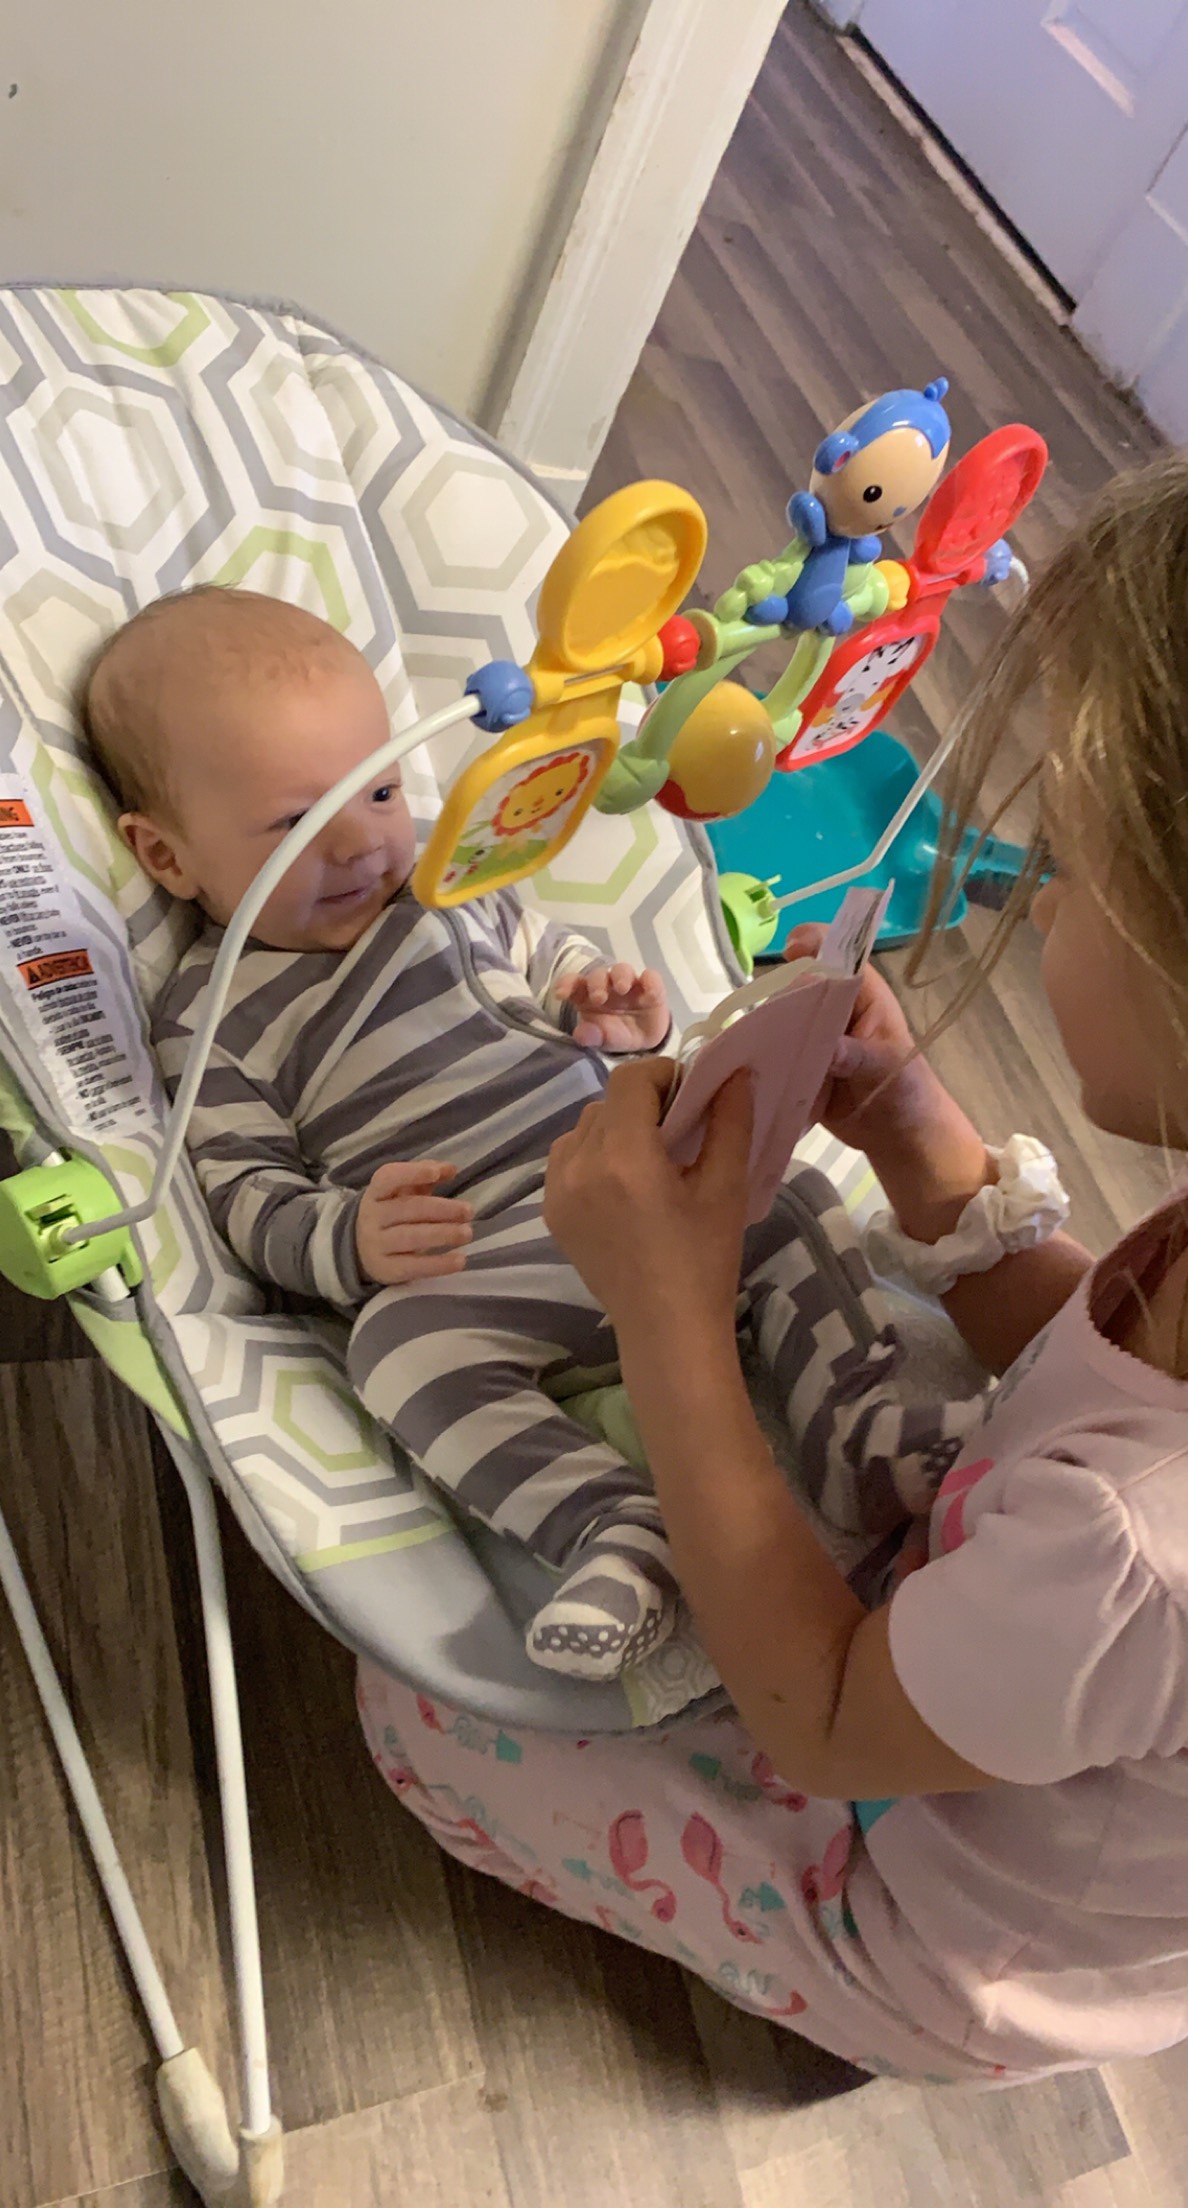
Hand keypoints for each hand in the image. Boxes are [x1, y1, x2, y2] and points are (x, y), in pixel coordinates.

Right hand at [357, 1160, 472, 1285]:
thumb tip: (451, 1169)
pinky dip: (439, 1264)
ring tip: (467, 1233)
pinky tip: (460, 1260)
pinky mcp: (387, 1270)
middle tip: (468, 1211)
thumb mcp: (402, 1192)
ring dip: (442, 1234)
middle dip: (441, 1209)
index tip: (435, 1174)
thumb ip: (426, 1177)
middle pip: (408, 1209)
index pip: (388, 1178)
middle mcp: (372, 1217)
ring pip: (411, 1237)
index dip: (411, 1173)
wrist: (360, 1250)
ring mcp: (377, 1245)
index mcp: (376, 1192)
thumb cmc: (391, 1214)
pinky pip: (414, 1266)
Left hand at [544, 1059, 751, 1338]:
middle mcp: (580, 1167)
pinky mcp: (550, 1211)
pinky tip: (623, 1181)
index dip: (663, 1075)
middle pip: (607, 1101)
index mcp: (625, 1159)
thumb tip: (734, 1071)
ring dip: (616, 1126)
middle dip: (644, 1103)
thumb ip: (730, 1120)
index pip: (630, 1081)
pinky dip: (593, 1153)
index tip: (692, 1095)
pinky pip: (567, 1157)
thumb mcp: (726, 1187)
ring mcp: (558, 1190)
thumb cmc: (705, 1260)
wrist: (665, 1328)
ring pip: (584, 1126)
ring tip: (650, 1157)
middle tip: (679, 1128)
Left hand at [555, 964, 669, 1051]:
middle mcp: (606, 985)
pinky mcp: (651, 986)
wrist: (644, 1040)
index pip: (574, 984)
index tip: (561, 994)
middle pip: (598, 975)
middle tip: (598, 998)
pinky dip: (650, 981)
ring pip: (622, 970)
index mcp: (587, 996)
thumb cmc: (616, 1034)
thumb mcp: (602, 1039)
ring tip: (622, 988)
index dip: (566, 984)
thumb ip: (591, 1036)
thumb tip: (580, 1035)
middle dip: (597, 983)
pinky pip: (651, 977)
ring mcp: (629, 983)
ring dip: (620, 976)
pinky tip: (649, 992)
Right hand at [784, 923, 991, 1241]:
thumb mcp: (887, 1069)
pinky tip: (747, 1067)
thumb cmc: (906, 1090)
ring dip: (766, 1032)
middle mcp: (833, 1008)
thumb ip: (858, 1056)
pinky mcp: (798, 1063)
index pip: (838, 955)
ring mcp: (813, 1036)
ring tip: (753, 1050)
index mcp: (862, 995)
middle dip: (780, 1000)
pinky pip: (775, 1053)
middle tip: (768, 1026)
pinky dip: (763, 1059)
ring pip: (781, 1020)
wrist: (898, 1136)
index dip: (814, 943)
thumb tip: (828, 1048)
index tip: (789, 951)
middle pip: (798, 988)